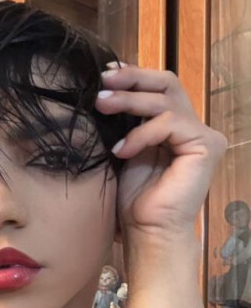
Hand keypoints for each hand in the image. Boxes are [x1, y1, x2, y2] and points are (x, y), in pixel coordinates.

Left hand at [96, 63, 227, 243]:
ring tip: (102, 106)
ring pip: (165, 100)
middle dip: (133, 78)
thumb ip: (124, 122)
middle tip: (103, 81)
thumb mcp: (124, 151)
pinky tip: (122, 150)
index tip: (105, 74)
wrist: (147, 232)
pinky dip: (142, 133)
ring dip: (129, 101)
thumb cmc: (133, 200)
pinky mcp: (206, 146)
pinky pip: (170, 123)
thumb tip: (105, 90)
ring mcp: (202, 136)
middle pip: (167, 84)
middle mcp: (192, 127)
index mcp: (174, 127)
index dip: (133, 76)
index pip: (158, 89)